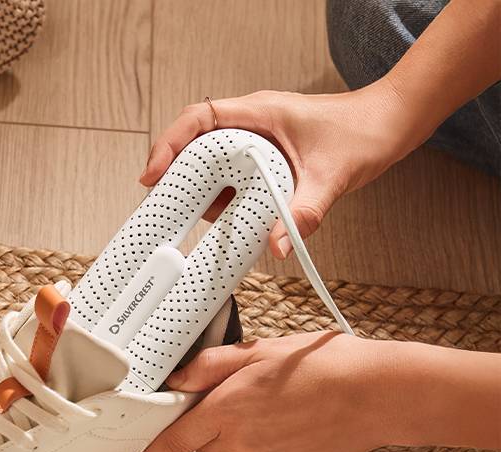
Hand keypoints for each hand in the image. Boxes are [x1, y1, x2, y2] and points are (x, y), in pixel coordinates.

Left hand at [129, 333, 387, 451]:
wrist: (375, 395)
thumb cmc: (322, 366)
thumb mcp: (260, 350)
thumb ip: (210, 367)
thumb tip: (178, 379)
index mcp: (227, 410)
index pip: (175, 441)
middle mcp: (240, 444)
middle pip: (207, 444)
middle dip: (217, 425)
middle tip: (250, 399)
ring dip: (243, 438)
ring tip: (279, 410)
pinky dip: (267, 451)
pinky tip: (292, 429)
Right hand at [141, 83, 414, 258]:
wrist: (389, 124)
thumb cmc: (363, 133)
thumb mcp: (333, 176)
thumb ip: (304, 212)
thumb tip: (276, 247)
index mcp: (259, 114)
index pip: (198, 119)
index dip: (169, 145)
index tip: (153, 175)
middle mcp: (251, 124)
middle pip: (194, 144)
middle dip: (176, 175)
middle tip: (166, 207)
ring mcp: (255, 142)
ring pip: (210, 164)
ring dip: (202, 192)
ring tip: (205, 219)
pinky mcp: (262, 160)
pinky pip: (230, 178)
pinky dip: (224, 199)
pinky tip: (230, 219)